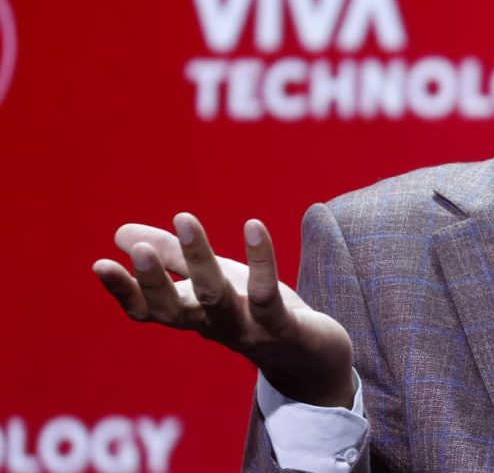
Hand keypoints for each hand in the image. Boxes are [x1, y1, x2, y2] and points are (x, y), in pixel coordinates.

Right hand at [92, 213, 354, 407]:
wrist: (311, 357)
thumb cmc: (253, 311)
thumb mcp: (211, 279)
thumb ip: (171, 258)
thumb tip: (120, 233)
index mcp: (191, 316)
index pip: (148, 310)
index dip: (124, 291)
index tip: (100, 264)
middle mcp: (213, 326)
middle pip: (177, 308)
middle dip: (155, 280)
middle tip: (139, 248)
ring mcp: (247, 329)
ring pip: (217, 298)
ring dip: (199, 260)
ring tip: (184, 218)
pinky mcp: (283, 326)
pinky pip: (268, 293)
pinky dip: (261, 261)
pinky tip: (253, 226)